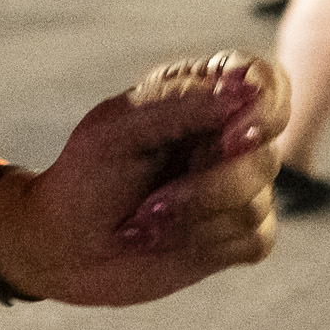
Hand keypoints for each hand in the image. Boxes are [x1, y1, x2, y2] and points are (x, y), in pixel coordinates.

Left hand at [0, 53, 286, 307]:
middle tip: (148, 204)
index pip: (264, 83)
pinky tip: (161, 240)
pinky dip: (203, 243)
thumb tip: (246, 92)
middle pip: (263, 153)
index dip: (266, 107)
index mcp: (199, 96)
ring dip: (191, 217)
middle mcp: (227, 138)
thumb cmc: (85, 176)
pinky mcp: (240, 234)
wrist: (64, 246)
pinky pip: (252, 238)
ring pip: (255, 201)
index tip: (237, 136)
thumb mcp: (119, 130)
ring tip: (140, 222)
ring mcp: (239, 187)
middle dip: (206, 186)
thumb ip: (182, 105)